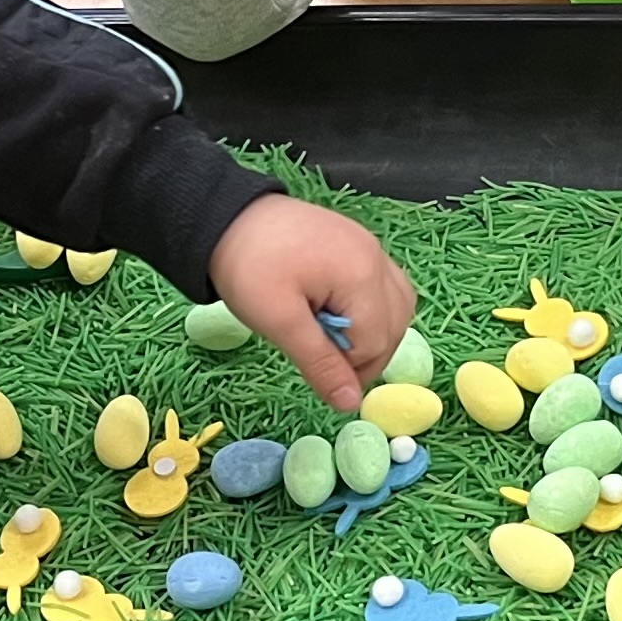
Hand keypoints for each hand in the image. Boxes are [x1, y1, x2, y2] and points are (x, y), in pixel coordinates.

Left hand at [208, 192, 415, 411]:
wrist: (224, 216)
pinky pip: (383, 285)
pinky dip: (370, 309)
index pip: (375, 343)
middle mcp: (375, 258)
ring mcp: (369, 247)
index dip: (349, 370)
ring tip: (332, 340)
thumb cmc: (248, 268)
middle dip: (365, 355)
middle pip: (394, 325)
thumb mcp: (279, 322)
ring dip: (373, 333)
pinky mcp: (358, 243)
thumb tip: (351, 404)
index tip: (317, 375)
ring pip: (397, 305)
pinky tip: (339, 314)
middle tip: (323, 362)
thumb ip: (320, 363)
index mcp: (361, 276)